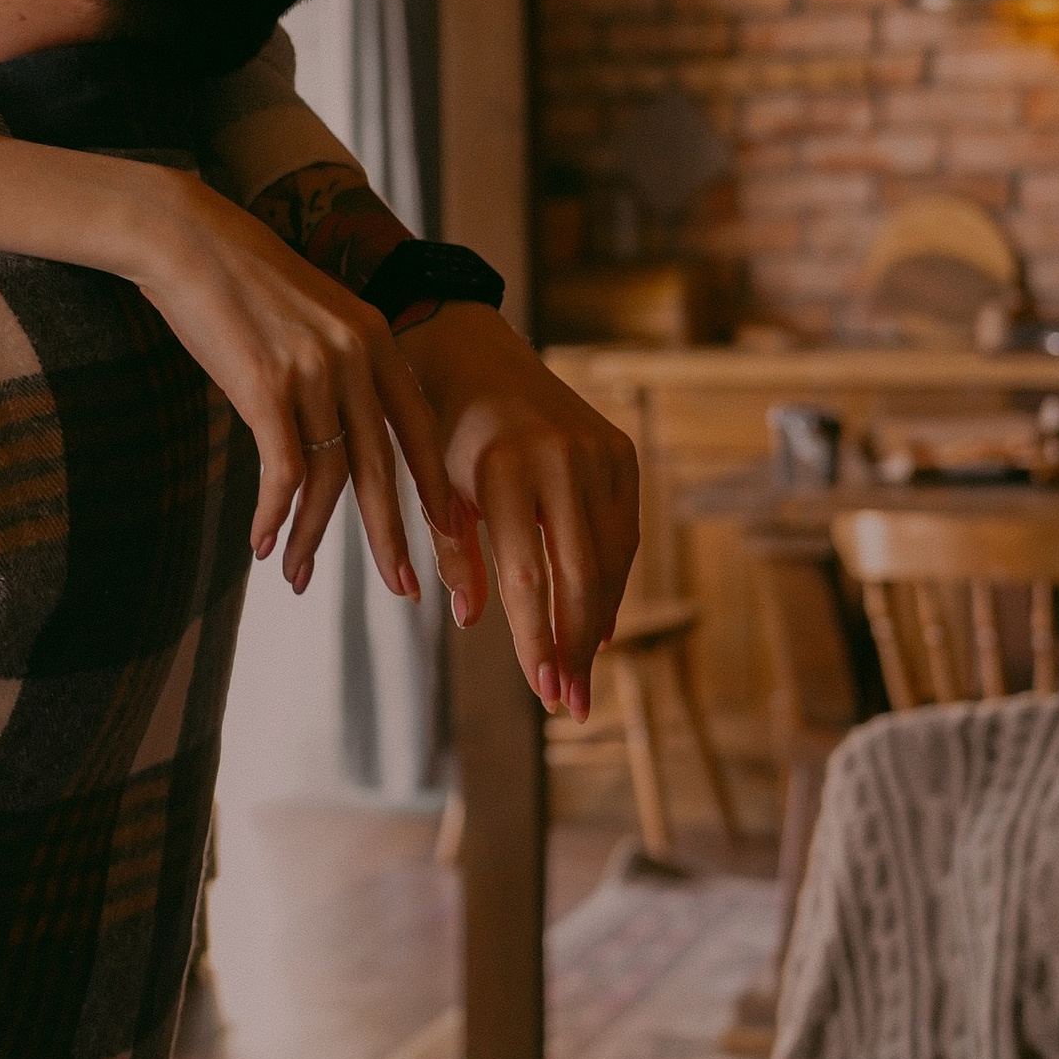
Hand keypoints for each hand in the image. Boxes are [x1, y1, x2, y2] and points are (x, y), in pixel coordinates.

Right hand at [127, 172, 480, 601]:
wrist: (184, 237)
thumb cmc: (238, 276)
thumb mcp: (310, 312)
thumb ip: (337, 361)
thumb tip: (338, 423)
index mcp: (375, 336)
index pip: (420, 426)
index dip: (433, 485)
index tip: (449, 532)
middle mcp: (356, 354)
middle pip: (383, 464)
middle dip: (393, 533)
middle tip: (405, 585)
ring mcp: (314, 370)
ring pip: (328, 477)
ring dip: (310, 535)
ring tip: (296, 575)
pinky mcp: (266, 386)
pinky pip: (282, 471)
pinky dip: (272, 515)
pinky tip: (260, 543)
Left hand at [400, 305, 639, 717]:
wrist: (475, 355)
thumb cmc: (443, 434)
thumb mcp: (433, 490)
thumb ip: (455, 554)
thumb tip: (473, 620)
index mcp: (503, 469)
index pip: (527, 576)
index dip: (536, 639)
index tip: (542, 692)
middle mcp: (559, 459)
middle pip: (579, 576)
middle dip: (575, 646)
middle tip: (569, 702)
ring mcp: (598, 452)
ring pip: (610, 560)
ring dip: (598, 622)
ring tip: (581, 672)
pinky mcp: (621, 451)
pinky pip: (624, 533)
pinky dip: (612, 580)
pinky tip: (598, 619)